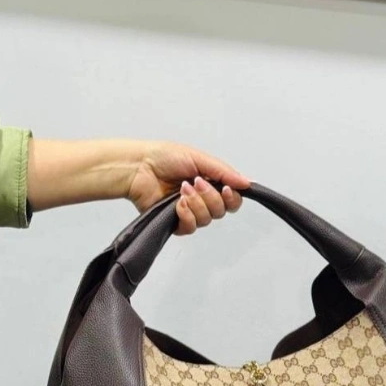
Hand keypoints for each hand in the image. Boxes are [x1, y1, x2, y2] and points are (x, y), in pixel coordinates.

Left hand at [127, 142, 249, 234]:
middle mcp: (202, 199)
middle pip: (222, 211)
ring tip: (182, 190)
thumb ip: (224, 172)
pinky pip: (191, 227)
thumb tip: (247, 183)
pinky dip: (186, 215)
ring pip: (207, 220)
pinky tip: (177, 204)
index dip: (232, 198)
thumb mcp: (199, 158)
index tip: (225, 188)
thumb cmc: (163, 158)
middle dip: (211, 197)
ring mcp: (190, 212)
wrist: (139, 167)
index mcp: (210, 184)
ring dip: (197, 204)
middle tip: (196, 183)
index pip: (232, 200)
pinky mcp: (176, 223)